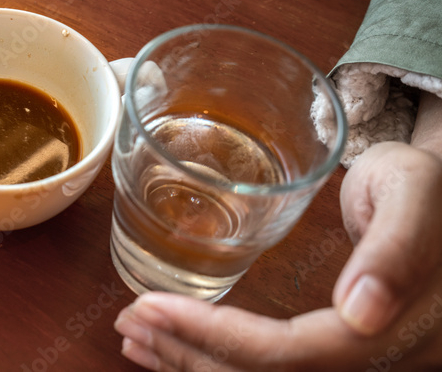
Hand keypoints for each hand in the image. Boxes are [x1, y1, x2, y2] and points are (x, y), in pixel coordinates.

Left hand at [113, 139, 441, 370]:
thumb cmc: (427, 185)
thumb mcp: (412, 194)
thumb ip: (393, 251)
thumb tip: (361, 315)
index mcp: (393, 332)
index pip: (289, 355)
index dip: (214, 337)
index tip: (149, 307)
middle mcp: (376, 362)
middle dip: (189, 356)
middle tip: (127, 324)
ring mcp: (358, 362)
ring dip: (194, 364)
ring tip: (135, 339)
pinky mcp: (339, 352)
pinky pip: (275, 369)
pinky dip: (217, 359)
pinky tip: (177, 348)